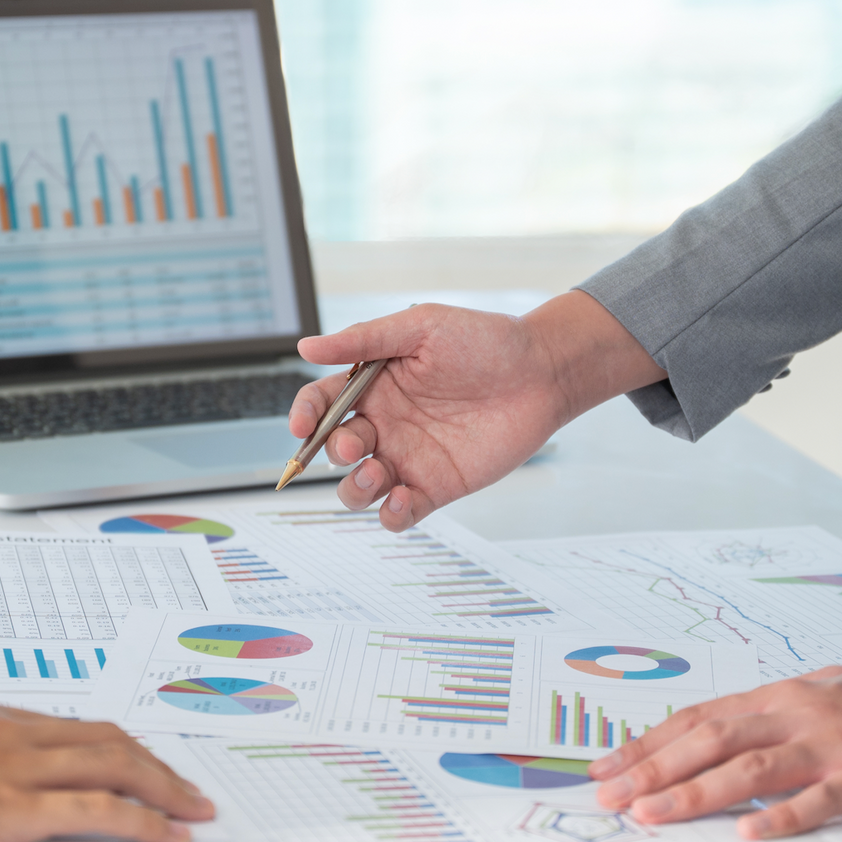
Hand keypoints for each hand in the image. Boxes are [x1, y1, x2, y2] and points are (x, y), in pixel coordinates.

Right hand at [0, 699, 214, 841]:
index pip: (70, 728)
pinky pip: (98, 809)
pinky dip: (142, 819)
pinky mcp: (15, 808)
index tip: (139, 762)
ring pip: (115, 765)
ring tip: (192, 809)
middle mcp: (13, 733)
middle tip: (185, 788)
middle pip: (107, 740)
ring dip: (163, 788)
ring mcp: (18, 768)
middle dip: (154, 764)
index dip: (114, 747)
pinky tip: (166, 833)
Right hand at [290, 292, 664, 529]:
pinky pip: (399, 513)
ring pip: (358, 488)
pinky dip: (391, 514)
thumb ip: (363, 340)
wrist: (541, 371)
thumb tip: (306, 345)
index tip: (301, 428)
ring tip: (376, 475)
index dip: (303, 416)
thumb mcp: (420, 327)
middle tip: (352, 445)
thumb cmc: (484, 341)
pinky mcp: (436, 487)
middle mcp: (385, 425)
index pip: (321, 405)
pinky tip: (403, 499)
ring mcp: (409, 458)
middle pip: (334, 450)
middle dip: (331, 453)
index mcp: (373, 386)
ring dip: (354, 489)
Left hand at [588, 668, 841, 837]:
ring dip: (695, 791)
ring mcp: (829, 744)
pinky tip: (747, 834)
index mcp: (783, 695)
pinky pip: (817, 799)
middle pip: (710, 738)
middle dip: (653, 768)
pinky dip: (780, 816)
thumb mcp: (825, 693)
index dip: (649, 742)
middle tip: (609, 796)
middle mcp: (797, 713)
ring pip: (749, 767)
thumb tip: (727, 728)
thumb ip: (778, 711)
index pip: (700, 717)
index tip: (607, 766)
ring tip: (652, 815)